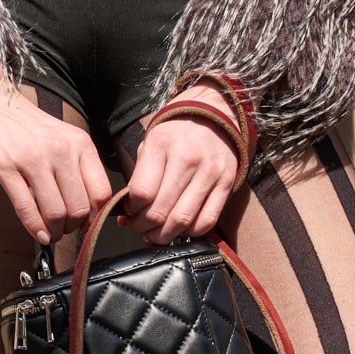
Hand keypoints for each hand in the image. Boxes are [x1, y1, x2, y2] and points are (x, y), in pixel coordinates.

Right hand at [0, 53, 113, 245]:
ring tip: (50, 232)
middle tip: (64, 230)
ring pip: (56, 212)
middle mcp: (60, 149)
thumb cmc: (26, 126)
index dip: (95, 216)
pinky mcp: (6, 166)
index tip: (85, 222)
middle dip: (73, 228)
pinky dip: (34, 228)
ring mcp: (33, 158)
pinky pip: (27, 208)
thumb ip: (77, 167)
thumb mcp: (62, 138)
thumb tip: (88, 209)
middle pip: (80, 207)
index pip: (101, 192)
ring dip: (54, 231)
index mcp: (79, 143)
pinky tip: (37, 233)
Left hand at [118, 87, 248, 242]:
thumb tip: (128, 214)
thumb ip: (139, 177)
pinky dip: (190, 233)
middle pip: (160, 211)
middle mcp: (187, 158)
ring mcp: (209, 172)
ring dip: (164, 236)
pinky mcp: (226, 184)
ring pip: (182, 221)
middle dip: (143, 228)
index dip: (131, 210)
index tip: (129, 212)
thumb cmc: (175, 136)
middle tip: (139, 229)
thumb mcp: (150, 145)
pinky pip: (207, 221)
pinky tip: (179, 229)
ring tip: (155, 234)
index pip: (142, 192)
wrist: (213, 118)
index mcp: (161, 144)